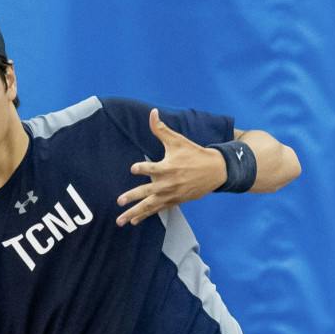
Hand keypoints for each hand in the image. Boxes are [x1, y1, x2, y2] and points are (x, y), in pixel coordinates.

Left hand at [115, 108, 226, 226]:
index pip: (151, 168)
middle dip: (132, 197)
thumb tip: (152, 112)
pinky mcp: (174, 201)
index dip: (142, 168)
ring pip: (150, 206)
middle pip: (147, 192)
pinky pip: (157, 210)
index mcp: (168, 167)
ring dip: (135, 214)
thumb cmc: (194, 154)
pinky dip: (146, 216)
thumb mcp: (178, 140)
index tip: (133, 168)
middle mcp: (167, 183)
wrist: (214, 171)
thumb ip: (161, 129)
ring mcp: (170, 195)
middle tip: (119, 201)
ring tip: (121, 221)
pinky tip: (134, 221)